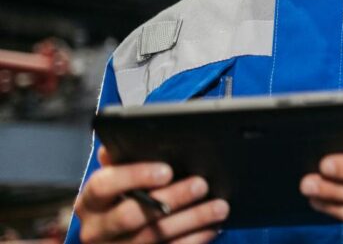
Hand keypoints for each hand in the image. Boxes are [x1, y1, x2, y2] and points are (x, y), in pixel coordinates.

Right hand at [75, 146, 229, 242]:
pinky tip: (211, 227)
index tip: (167, 170)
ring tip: (219, 206)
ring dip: (191, 220)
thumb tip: (134, 141)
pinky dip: (193, 239)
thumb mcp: (119, 179)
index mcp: (90, 201)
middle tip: (201, 184)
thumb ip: (124, 160)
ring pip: (153, 237)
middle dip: (171, 198)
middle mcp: (97, 230)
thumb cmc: (123, 197)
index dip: (135, 176)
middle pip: (132, 214)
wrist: (115, 240)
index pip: (104, 185)